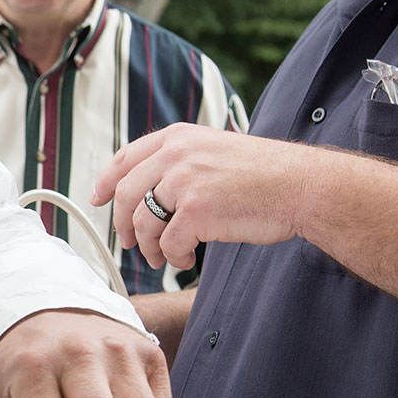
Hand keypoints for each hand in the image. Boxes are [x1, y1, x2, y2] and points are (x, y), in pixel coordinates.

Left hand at [92, 124, 317, 271]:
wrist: (300, 185)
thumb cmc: (264, 174)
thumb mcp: (214, 150)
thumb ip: (180, 162)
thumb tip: (149, 192)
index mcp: (177, 138)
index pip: (125, 158)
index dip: (106, 181)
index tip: (98, 199)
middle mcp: (175, 155)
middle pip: (126, 195)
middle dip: (124, 225)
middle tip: (131, 244)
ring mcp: (183, 182)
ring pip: (143, 223)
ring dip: (149, 247)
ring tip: (163, 258)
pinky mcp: (195, 211)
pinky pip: (168, 244)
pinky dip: (174, 258)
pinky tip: (187, 260)